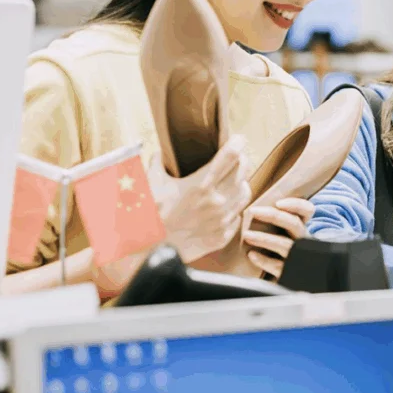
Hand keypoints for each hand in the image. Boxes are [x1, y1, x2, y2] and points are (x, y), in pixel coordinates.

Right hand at [90, 136, 252, 295]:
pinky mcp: (221, 237)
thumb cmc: (147, 217)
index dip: (238, 144)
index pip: (230, 157)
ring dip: (240, 184)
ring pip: (245, 194)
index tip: (239, 139)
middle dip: (241, 161)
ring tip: (232, 182)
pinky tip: (223, 206)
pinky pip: (237, 217)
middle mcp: (215, 202)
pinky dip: (233, 209)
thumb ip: (156, 164)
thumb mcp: (150, 185)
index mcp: (200, 185)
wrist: (147, 253)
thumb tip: (160, 154)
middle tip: (236, 158)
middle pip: (243, 172)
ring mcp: (221, 221)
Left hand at [243, 198, 313, 278]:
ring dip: (265, 238)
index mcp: (301, 229)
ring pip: (285, 244)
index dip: (296, 205)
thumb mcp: (281, 236)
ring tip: (247, 235)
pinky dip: (264, 260)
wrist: (290, 280)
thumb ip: (273, 224)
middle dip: (274, 216)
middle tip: (252, 211)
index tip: (278, 203)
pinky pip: (278, 266)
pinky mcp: (290, 273)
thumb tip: (252, 210)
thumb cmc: (278, 253)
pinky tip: (252, 255)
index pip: (307, 211)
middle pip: (294, 224)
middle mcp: (303, 241)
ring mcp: (298, 257)